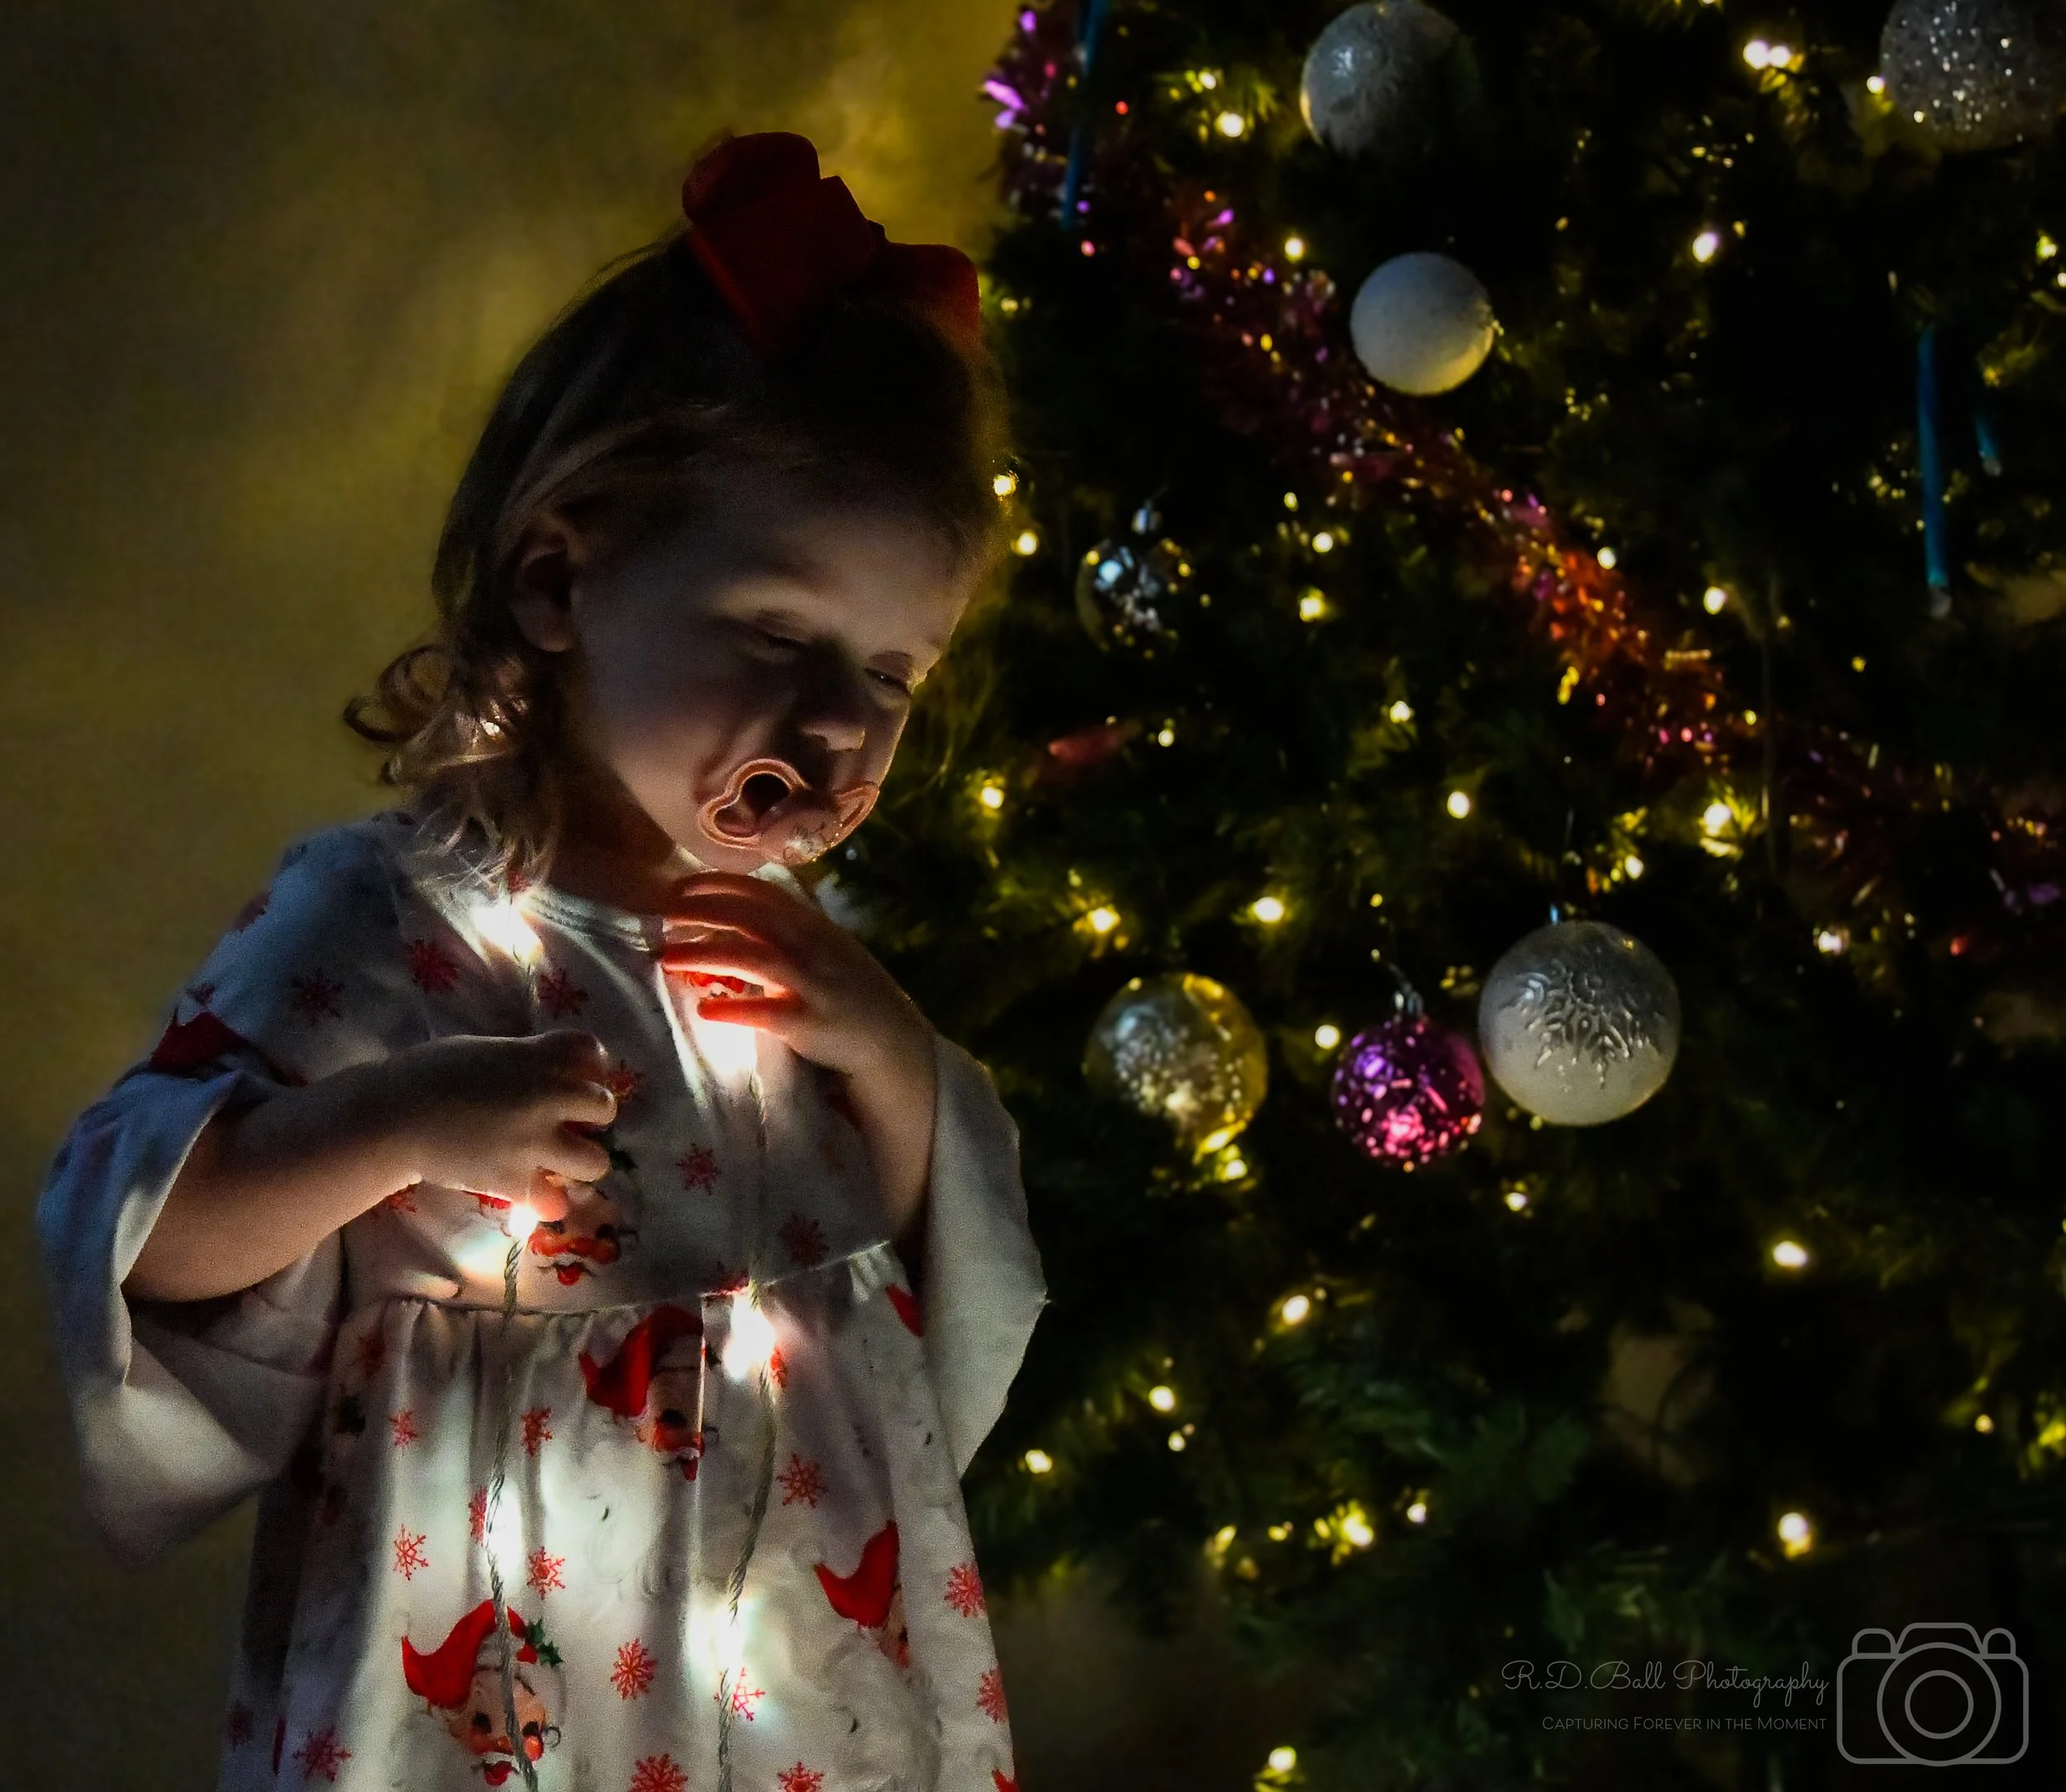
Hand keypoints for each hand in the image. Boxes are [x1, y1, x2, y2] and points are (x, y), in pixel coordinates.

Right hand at [385, 1029, 617, 1219]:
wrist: (393, 1116)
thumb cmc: (427, 1073)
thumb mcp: (484, 1050)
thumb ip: (523, 1059)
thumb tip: (545, 1070)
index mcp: (536, 1057)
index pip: (591, 1050)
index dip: (591, 1065)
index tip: (580, 1076)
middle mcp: (545, 1097)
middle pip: (604, 1106)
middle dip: (592, 1115)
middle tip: (570, 1123)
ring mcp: (534, 1142)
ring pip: (596, 1161)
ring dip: (581, 1162)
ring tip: (559, 1162)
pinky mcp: (514, 1180)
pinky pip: (554, 1203)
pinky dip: (546, 1203)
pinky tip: (534, 1195)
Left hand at [657, 872, 937, 1226]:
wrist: (889, 1040)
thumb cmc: (849, 993)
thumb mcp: (826, 948)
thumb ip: (789, 929)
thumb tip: (735, 913)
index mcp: (812, 925)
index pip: (762, 891)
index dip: (719, 884)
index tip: (680, 886)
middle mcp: (811, 947)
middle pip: (749, 917)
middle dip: (702, 911)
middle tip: (662, 913)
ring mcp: (811, 984)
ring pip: (752, 958)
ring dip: (705, 954)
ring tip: (668, 957)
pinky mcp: (808, 1023)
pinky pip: (764, 1012)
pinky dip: (733, 1008)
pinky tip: (704, 1009)